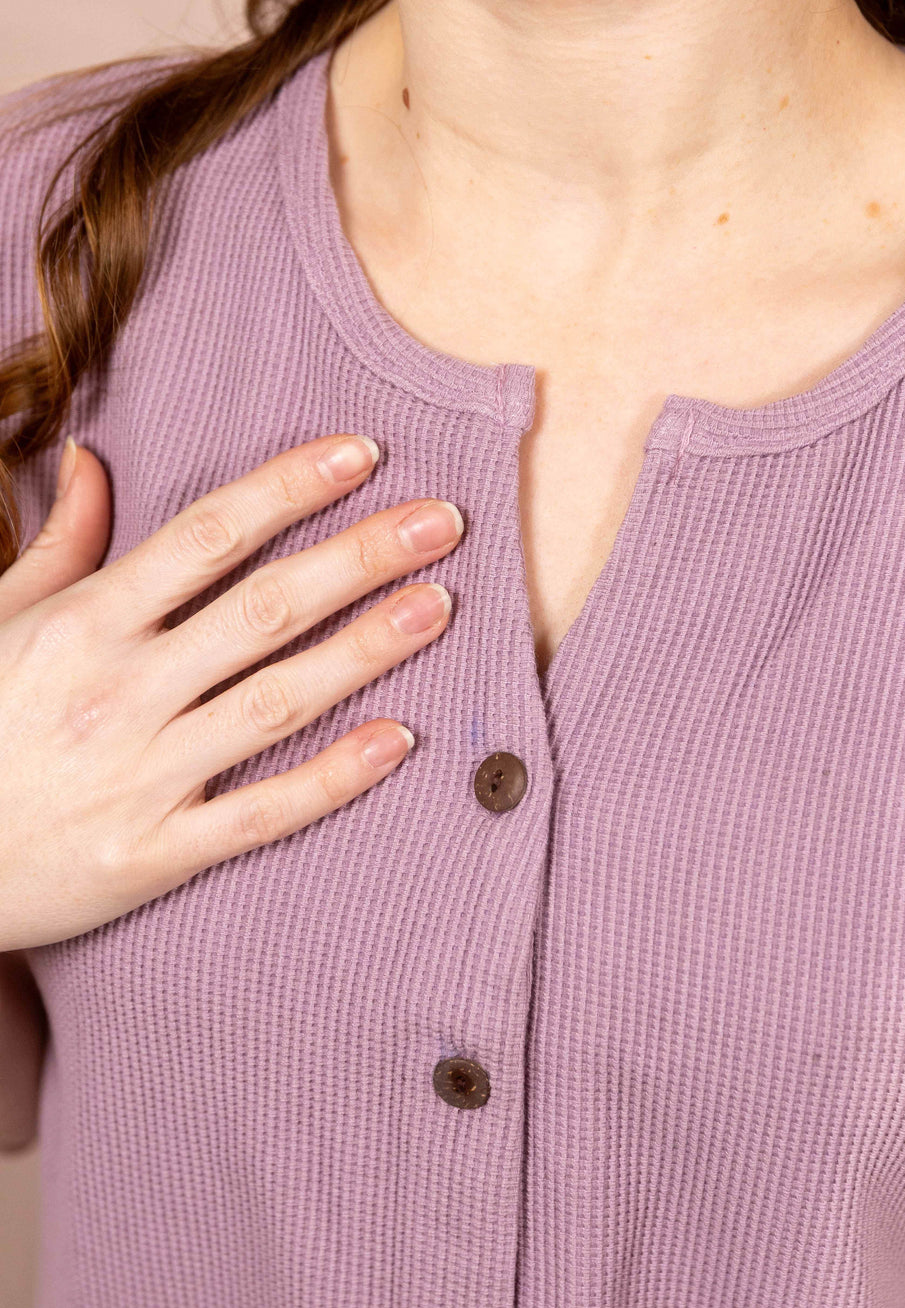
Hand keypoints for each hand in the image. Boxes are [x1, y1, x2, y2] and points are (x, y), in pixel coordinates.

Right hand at [0, 433, 462, 949]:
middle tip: (445, 521)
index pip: (209, 536)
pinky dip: (333, 778)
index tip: (364, 454)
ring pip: (277, 702)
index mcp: (83, 623)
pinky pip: (263, 812)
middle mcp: (120, 691)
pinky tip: (400, 739)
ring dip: (365, 650)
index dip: (292, 488)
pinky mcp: (156, 853)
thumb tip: (89, 458)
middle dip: (360, 557)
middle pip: (264, 609)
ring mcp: (142, 775)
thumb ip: (56, 542)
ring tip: (440, 606)